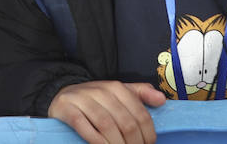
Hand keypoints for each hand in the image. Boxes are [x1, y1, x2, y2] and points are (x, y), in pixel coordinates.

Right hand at [48, 80, 165, 143]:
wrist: (64, 95)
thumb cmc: (97, 100)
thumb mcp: (119, 93)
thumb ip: (141, 95)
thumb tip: (162, 100)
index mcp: (117, 87)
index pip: (140, 114)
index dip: (147, 135)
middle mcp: (101, 90)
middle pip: (125, 122)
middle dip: (134, 143)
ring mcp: (83, 99)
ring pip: (106, 125)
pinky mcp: (67, 108)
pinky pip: (84, 127)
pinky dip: (96, 141)